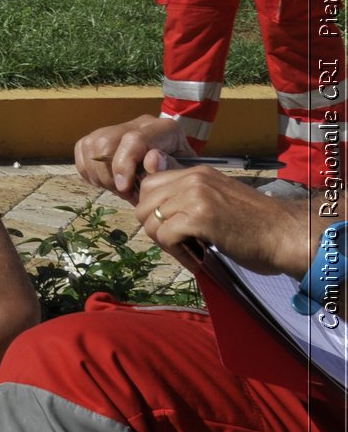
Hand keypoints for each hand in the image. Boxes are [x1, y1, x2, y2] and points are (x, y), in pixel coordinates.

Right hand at [73, 114, 196, 198]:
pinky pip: (82, 148)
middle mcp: (139, 124)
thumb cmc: (179, 173)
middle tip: (124, 193)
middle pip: (105, 141)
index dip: (123, 165)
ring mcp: (119, 128)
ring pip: (91, 144)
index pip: (133, 139)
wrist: (175, 167)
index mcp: (164, 130)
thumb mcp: (184, 174)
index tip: (123, 188)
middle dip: (108, 174)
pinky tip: (103, 181)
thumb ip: (171, 168)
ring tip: (115, 188)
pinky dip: (87, 169)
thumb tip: (151, 161)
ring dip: (97, 174)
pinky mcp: (102, 135)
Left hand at [136, 164, 311, 276]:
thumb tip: (156, 195)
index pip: (149, 184)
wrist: (287, 235)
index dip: (151, 209)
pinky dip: (176, 252)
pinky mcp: (199, 218)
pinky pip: (164, 236)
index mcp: (197, 172)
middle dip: (153, 227)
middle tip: (177, 242)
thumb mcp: (216, 199)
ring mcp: (196, 196)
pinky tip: (194, 258)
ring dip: (164, 242)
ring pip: (150, 220)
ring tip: (187, 251)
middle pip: (143, 203)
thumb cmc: (255, 224)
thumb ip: (187, 195)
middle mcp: (194, 179)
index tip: (168, 226)